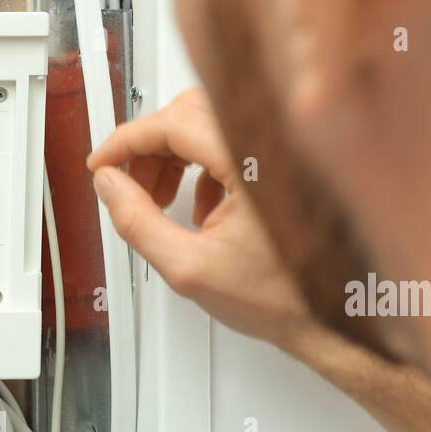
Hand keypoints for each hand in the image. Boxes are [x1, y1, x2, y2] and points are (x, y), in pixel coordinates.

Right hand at [87, 87, 314, 352]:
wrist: (328, 317)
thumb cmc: (280, 298)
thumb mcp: (187, 267)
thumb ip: (137, 222)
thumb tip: (109, 186)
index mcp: (252, 161)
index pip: (173, 123)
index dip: (126, 140)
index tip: (102, 162)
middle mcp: (271, 146)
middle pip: (188, 114)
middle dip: (149, 149)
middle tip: (127, 186)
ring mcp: (280, 152)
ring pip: (207, 126)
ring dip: (173, 158)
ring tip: (160, 203)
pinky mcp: (282, 165)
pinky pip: (230, 145)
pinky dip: (201, 169)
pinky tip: (198, 210)